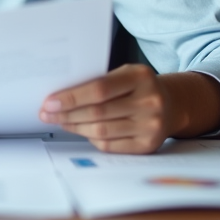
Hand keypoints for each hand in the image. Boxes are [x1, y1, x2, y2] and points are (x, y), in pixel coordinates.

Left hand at [39, 66, 219, 153]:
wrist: (172, 104)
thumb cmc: (139, 86)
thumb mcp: (126, 74)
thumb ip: (100, 82)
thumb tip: (61, 97)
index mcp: (141, 77)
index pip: (99, 89)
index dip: (72, 97)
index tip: (50, 101)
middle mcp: (149, 102)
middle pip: (98, 113)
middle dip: (66, 114)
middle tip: (47, 114)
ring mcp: (150, 126)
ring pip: (101, 131)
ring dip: (74, 127)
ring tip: (59, 121)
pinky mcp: (147, 146)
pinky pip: (110, 145)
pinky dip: (90, 138)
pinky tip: (80, 130)